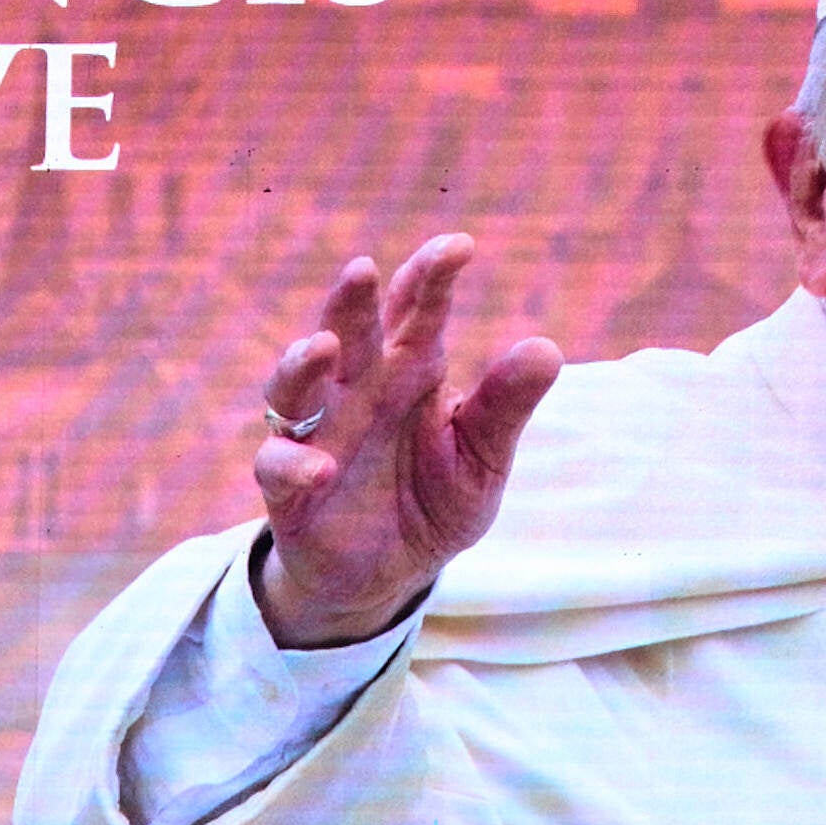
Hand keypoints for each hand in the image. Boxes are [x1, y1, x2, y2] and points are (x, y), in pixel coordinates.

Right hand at [248, 234, 560, 650]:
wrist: (392, 575)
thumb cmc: (436, 501)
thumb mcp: (481, 459)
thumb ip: (504, 408)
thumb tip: (547, 349)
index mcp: (408, 370)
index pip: (416, 309)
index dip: (430, 276)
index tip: (459, 248)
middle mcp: (357, 390)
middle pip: (347, 331)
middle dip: (351, 300)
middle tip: (363, 270)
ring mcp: (318, 434)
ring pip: (294, 385)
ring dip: (302, 362)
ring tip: (324, 348)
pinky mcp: (289, 488)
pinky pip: (278, 466)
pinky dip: (294, 463)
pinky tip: (322, 468)